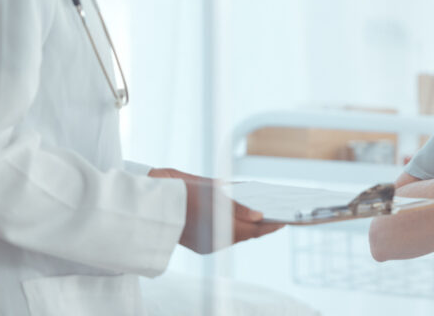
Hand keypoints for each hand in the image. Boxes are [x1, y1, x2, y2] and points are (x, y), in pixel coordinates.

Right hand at [149, 168, 282, 253]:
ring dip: (244, 228)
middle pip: (244, 234)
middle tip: (273, 217)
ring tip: (257, 217)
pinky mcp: (198, 244)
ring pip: (232, 237)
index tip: (283, 222)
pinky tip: (235, 218)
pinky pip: (221, 238)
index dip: (269, 226)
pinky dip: (230, 229)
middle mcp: (214, 240)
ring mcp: (206, 244)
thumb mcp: (211, 191)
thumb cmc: (180, 189)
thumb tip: (258, 215)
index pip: (253, 230)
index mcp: (220, 227)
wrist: (150, 199)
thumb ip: (236, 206)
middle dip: (258, 226)